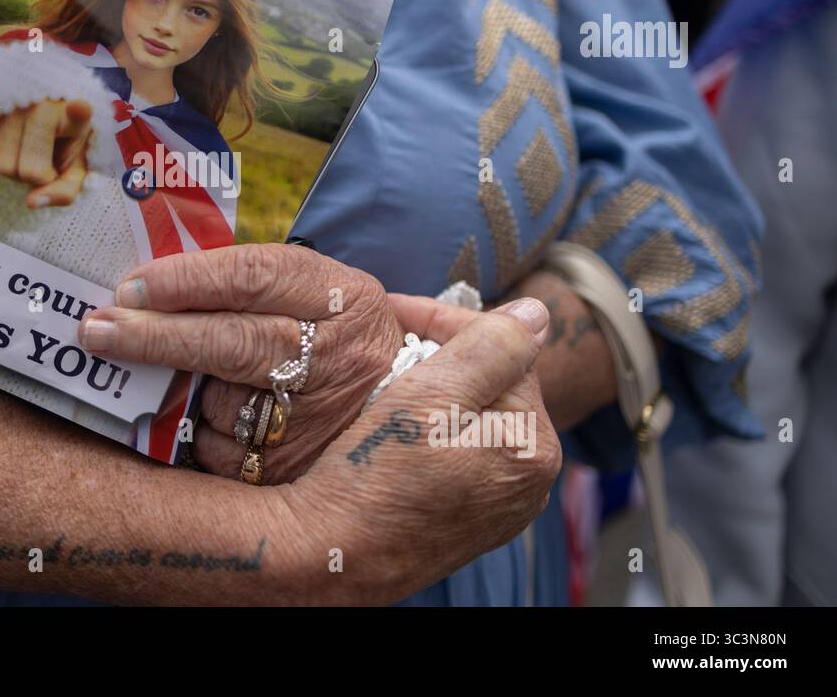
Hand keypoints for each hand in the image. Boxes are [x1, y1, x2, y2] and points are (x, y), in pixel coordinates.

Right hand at [0, 99, 92, 207]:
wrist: (43, 118)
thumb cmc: (62, 145)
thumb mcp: (74, 169)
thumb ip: (64, 191)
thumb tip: (32, 202)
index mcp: (76, 115)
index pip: (78, 112)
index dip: (78, 112)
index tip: (81, 108)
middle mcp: (42, 101)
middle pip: (27, 170)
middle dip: (33, 178)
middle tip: (40, 159)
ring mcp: (11, 100)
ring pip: (0, 166)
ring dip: (12, 171)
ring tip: (25, 149)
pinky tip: (6, 145)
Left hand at [77, 243, 404, 483]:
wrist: (391, 417)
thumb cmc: (327, 338)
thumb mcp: (311, 294)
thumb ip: (244, 286)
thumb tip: (144, 288)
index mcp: (343, 297)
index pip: (255, 277)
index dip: (186, 280)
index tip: (129, 286)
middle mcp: (339, 356)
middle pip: (235, 342)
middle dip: (156, 336)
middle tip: (98, 329)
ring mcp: (320, 419)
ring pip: (220, 401)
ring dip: (184, 389)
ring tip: (186, 377)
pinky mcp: (292, 470)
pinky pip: (219, 448)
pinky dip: (201, 430)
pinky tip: (217, 418)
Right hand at [277, 300, 561, 603]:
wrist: (328, 554)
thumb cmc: (373, 478)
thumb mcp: (429, 397)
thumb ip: (490, 348)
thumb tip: (536, 313)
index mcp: (533, 448)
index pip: (503, 352)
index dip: (445, 322)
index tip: (394, 310)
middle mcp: (527, 481)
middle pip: (490, 384)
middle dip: (440, 356)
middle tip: (385, 343)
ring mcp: (497, 505)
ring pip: (469, 415)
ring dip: (430, 389)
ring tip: (384, 378)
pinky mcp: (464, 519)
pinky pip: (454, 451)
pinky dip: (425, 427)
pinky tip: (390, 422)